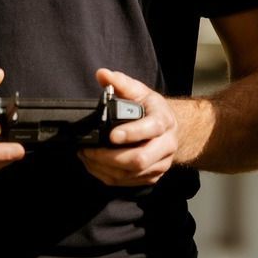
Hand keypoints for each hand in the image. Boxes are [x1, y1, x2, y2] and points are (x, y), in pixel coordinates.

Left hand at [78, 68, 178, 187]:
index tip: (111, 135)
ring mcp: (160, 164)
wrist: (171, 130)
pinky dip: (107, 176)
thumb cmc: (152, 110)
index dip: (131, 133)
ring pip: (131, 174)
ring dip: (104, 168)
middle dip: (110, 158)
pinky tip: (95, 165)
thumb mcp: (140, 92)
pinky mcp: (152, 176)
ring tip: (86, 156)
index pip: (151, 129)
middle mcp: (166, 145)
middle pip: (140, 159)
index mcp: (164, 121)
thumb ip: (121, 83)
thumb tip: (102, 74)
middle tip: (88, 150)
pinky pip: (127, 182)